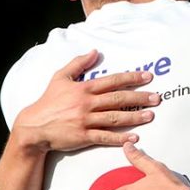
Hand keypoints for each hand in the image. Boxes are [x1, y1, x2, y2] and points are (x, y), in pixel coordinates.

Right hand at [12, 50, 160, 152]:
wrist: (33, 127)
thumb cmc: (48, 102)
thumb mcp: (60, 78)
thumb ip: (78, 64)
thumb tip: (95, 51)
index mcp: (83, 88)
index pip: (112, 81)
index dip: (131, 78)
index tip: (147, 77)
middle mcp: (87, 103)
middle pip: (118, 99)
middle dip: (140, 98)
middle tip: (156, 98)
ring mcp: (85, 121)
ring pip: (115, 118)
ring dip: (135, 117)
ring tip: (151, 116)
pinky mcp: (83, 136)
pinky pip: (105, 137)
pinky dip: (120, 138)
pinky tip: (134, 138)